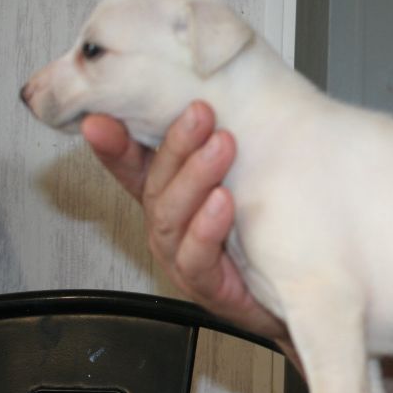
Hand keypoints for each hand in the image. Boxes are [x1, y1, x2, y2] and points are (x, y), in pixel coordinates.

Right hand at [81, 101, 290, 346]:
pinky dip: (207, 228)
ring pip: (172, 217)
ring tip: (221, 146)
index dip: (113, 144)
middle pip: (157, 183)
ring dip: (195, 177)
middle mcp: (168, 228)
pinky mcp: (207, 287)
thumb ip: (221, 149)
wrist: (294, 295)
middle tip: (200, 113)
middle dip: (176, 145)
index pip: (131, 167)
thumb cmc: (260, 240)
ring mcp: (181, 259)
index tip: (99, 119)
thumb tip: (229, 96)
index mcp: (169, 200)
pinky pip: (197, 257)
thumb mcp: (240, 187)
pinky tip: (223, 204)